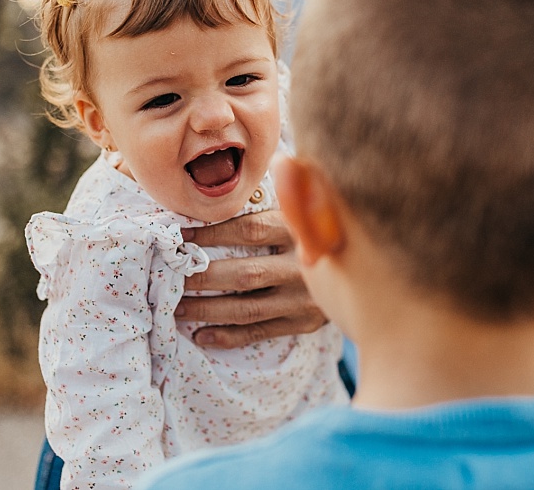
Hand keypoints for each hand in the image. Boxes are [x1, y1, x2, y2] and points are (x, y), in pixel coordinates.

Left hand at [176, 211, 328, 348]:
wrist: (366, 266)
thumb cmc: (316, 229)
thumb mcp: (301, 208)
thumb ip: (268, 199)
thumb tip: (212, 197)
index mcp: (301, 229)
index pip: (249, 229)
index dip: (211, 232)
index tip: (179, 235)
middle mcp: (305, 265)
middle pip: (244, 274)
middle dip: (200, 277)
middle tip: (167, 276)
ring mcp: (306, 298)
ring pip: (247, 308)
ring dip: (206, 310)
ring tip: (174, 308)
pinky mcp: (306, 322)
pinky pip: (260, 332)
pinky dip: (229, 336)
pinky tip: (201, 336)